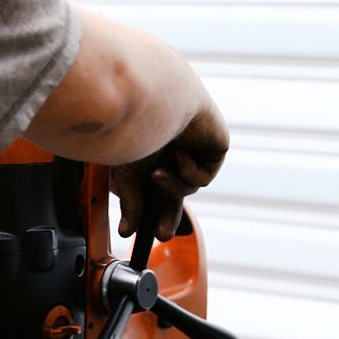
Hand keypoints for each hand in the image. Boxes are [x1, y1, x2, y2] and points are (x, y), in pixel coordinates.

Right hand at [110, 100, 228, 242]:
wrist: (156, 103)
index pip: (150, 188)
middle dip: (167, 215)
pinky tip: (179, 153)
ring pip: (187, 188)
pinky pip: (201, 177)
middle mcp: (170, 150)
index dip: (146, 211)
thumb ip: (131, 203)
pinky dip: (187, 171)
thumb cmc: (136, 128)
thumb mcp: (125, 174)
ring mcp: (194, 149)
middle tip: (162, 234)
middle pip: (173, 193)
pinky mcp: (214, 149)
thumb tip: (127, 231)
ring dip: (171, 186)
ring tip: (158, 172)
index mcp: (148, 153)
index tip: (134, 233)